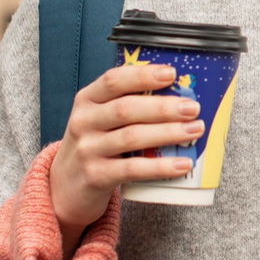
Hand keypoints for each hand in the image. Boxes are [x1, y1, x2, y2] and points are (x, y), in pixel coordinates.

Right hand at [50, 63, 204, 249]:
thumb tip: (181, 95)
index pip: (113, 80)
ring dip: (168, 133)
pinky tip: (183, 164)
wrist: (64, 185)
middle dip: (163, 107)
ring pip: (132, 137)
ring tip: (195, 130)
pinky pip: (133, 169)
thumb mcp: (100, 118)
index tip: (171, 73)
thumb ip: (128, 104)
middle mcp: (84, 121)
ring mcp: (88, 149)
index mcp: (87, 100)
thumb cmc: (94, 144)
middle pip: (126, 109)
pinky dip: (161, 166)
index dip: (143, 75)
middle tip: (192, 108)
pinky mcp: (96, 176)